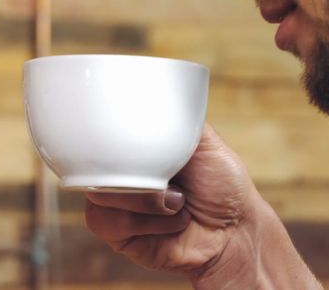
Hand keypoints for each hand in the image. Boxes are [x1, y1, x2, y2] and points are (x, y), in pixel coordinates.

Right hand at [84, 124, 319, 288]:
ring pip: (98, 193)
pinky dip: (144, 221)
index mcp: (135, 146)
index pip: (100, 131)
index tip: (132, 139)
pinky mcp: (116, 233)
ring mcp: (115, 202)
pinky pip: (107, 221)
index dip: (105, 132)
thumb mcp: (202, 138)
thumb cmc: (223, 185)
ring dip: (146, 198)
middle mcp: (121, 172)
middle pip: (93, 161)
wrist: (235, 231)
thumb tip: (150, 96)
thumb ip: (173, 117)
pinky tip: (170, 221)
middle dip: (133, 169)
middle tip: (169, 177)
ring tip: (178, 201)